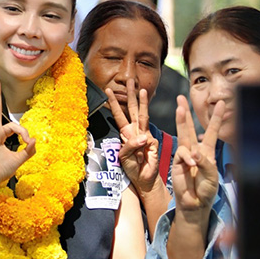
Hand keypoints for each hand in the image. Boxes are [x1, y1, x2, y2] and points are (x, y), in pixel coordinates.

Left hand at [106, 79, 159, 197]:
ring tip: (141, 89)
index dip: (114, 102)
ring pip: (143, 115)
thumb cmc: (132, 168)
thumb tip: (143, 137)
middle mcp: (135, 131)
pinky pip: (145, 138)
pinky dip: (142, 139)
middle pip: (132, 109)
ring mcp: (145, 135)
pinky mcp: (152, 142)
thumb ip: (129, 146)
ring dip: (142, 102)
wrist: (143, 179)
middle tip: (129, 79)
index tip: (107, 90)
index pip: (119, 114)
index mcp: (126, 133)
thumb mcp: (123, 158)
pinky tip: (142, 144)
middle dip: (130, 94)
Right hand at [171, 95, 223, 221]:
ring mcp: (185, 156)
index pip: (212, 132)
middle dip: (185, 113)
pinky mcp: (177, 163)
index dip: (216, 118)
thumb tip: (193, 153)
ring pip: (183, 135)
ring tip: (180, 108)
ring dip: (181, 120)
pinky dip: (187, 157)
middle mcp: (195, 151)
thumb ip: (204, 163)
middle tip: (181, 98)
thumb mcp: (212, 176)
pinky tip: (192, 163)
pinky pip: (182, 154)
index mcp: (207, 152)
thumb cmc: (206, 189)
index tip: (222, 103)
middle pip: (190, 128)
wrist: (195, 203)